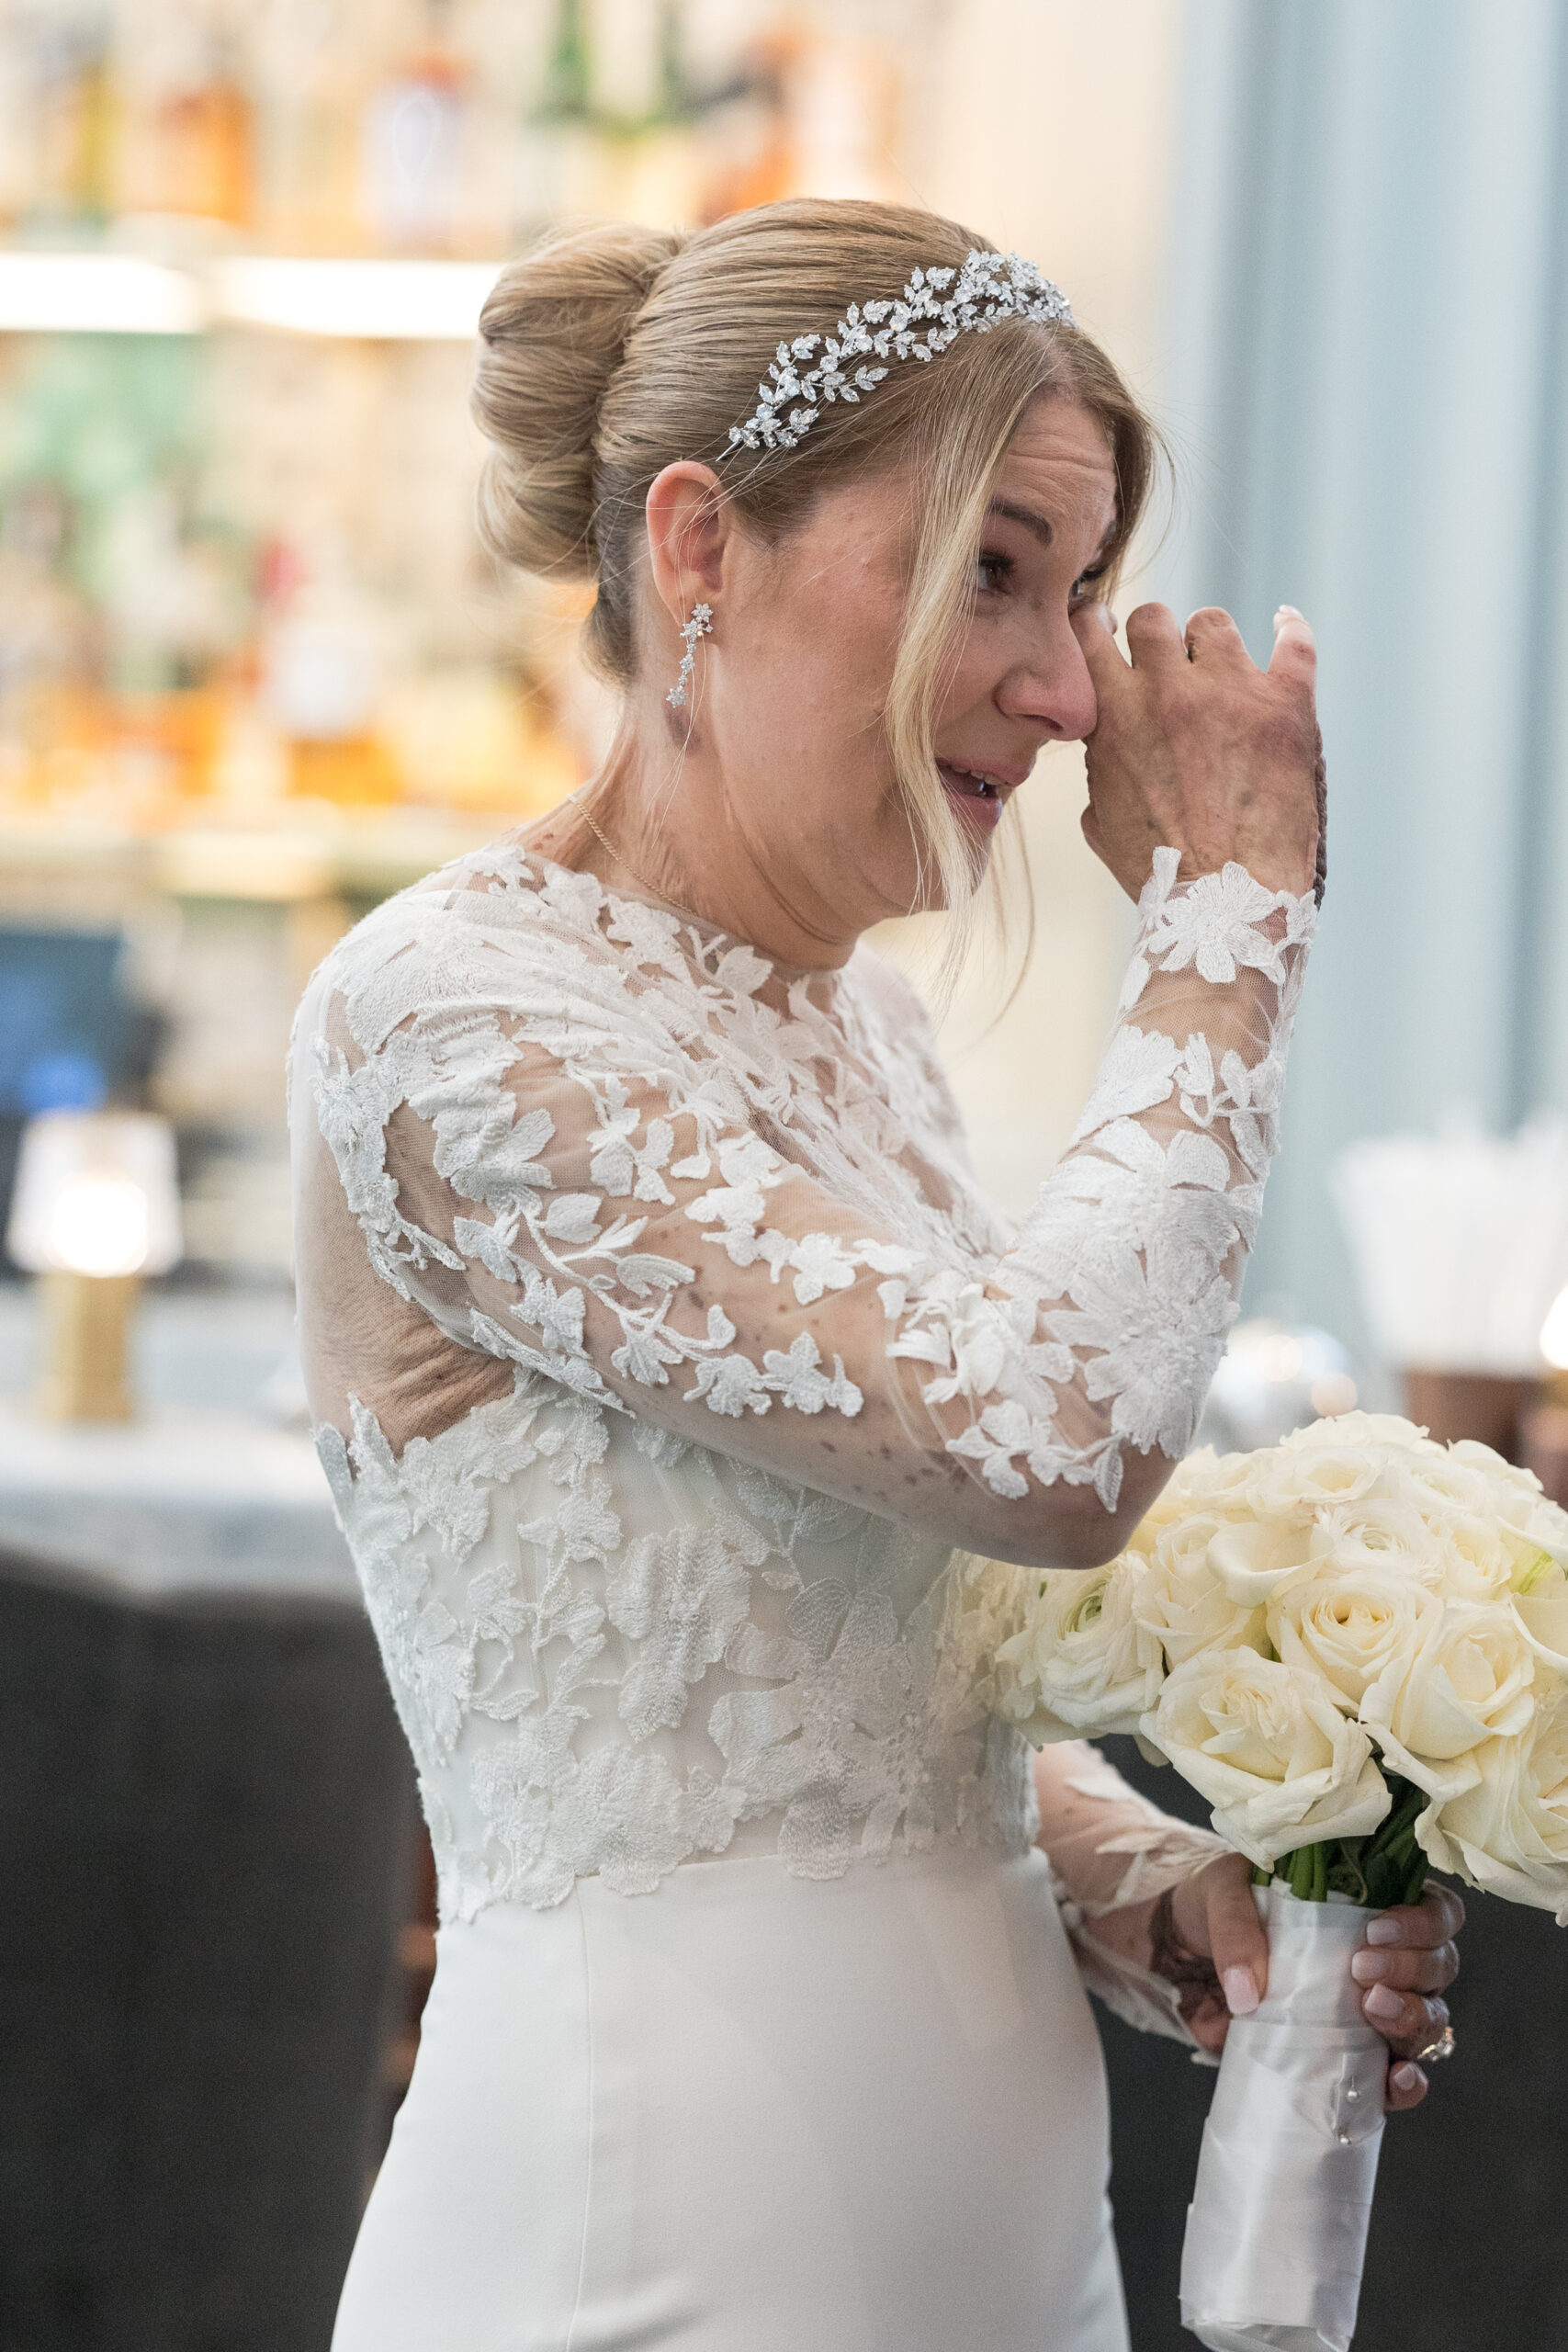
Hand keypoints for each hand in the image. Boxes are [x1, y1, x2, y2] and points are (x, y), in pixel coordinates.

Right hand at [1070, 599, 1324, 901]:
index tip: (1110, 634)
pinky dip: (1290, 630)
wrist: (1226, 903)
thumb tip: (1107, 751)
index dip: (1099, 627)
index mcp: (1114, 716)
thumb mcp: (1102, 823)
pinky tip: (1285, 626)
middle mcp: (1168, 690)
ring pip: (1213, 623)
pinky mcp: (1286, 704)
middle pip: (1154, 618)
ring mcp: (1230, 691)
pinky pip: (1294, 641)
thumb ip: (1101, 771)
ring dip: (1212, 644)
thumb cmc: (1161, 874)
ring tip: (1222, 671)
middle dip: (1158, 638)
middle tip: (1171, 665)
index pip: (1090, 632)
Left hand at [1164, 1856, 1462, 2112]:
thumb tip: (1249, 1994)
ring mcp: (1376, 2011)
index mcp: (1371, 1903)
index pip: (1435, 1910)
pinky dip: (1406, 2084)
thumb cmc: (1216, 1912)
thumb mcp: (1221, 1895)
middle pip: (1441, 1965)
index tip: (1377, 1930)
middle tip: (1361, 1969)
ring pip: (1430, 2019)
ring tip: (1371, 2011)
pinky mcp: (1353, 2059)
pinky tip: (1394, 2081)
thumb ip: (1235, 1928)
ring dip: (1413, 2019)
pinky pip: (1400, 2078)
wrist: (1181, 1961)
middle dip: (1412, 1969)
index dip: (1423, 1922)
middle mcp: (1387, 1957)